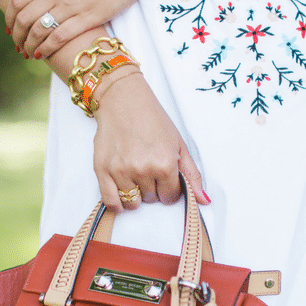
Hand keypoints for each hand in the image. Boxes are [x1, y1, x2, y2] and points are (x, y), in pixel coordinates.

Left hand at [6, 0, 150, 58]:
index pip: (18, 0)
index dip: (9, 18)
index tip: (9, 29)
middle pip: (24, 18)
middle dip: (17, 36)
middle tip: (18, 46)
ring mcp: (72, 5)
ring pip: (39, 30)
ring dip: (30, 45)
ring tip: (29, 53)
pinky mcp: (89, 17)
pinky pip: (60, 36)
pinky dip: (47, 47)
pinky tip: (43, 54)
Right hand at [91, 69, 208, 211]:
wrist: (124, 101)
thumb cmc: (153, 120)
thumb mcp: (179, 144)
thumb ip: (191, 174)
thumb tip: (203, 201)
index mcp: (165, 163)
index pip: (170, 197)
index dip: (169, 189)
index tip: (165, 178)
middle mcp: (143, 169)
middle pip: (151, 199)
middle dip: (153, 189)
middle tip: (148, 169)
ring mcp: (121, 170)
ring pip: (132, 203)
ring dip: (136, 195)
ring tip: (135, 177)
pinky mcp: (102, 170)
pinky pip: (111, 201)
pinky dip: (117, 204)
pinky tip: (122, 195)